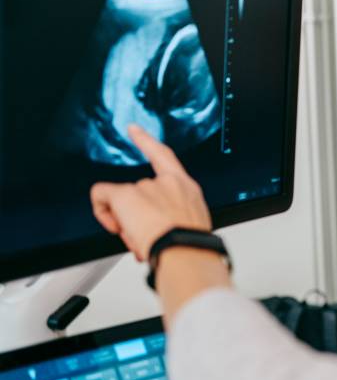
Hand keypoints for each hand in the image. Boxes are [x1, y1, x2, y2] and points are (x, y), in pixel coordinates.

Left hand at [90, 125, 211, 260]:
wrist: (184, 250)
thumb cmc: (189, 245)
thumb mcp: (191, 227)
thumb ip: (172, 220)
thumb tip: (151, 231)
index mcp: (185, 187)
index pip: (164, 156)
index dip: (146, 141)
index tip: (133, 129)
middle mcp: (166, 183)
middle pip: (137, 192)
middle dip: (136, 215)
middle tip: (145, 237)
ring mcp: (145, 187)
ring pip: (122, 202)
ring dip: (126, 223)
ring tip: (141, 242)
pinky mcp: (126, 195)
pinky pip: (102, 195)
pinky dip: (101, 209)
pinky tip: (113, 226)